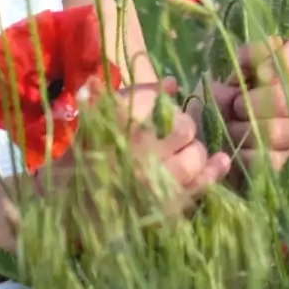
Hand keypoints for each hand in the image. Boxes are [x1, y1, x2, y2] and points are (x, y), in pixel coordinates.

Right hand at [38, 81, 232, 238]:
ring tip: (186, 151)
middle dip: (183, 126)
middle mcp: (137, 152)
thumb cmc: (87, 154)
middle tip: (175, 134)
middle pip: (183, 128)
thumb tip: (173, 83)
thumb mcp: (102, 117)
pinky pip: (198, 185)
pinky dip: (213, 170)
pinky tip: (220, 161)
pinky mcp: (163, 205)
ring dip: (195, 150)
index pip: (155, 101)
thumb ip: (137, 95)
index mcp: (117, 127)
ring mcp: (153, 182)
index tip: (158, 111)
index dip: (162, 103)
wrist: (67, 203)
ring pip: (194, 156)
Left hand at [188, 35, 288, 184]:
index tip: (235, 79)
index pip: (286, 63)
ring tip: (229, 134)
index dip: (261, 67)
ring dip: (244, 132)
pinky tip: (235, 155)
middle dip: (251, 105)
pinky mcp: (287, 168)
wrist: (196, 153)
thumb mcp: (222, 79)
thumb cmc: (210, 111)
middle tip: (232, 110)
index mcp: (283, 81)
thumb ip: (252, 60)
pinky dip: (245, 157)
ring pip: (279, 130)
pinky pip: (271, 160)